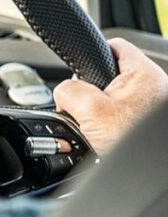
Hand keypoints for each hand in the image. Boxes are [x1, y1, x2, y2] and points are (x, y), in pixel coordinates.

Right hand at [54, 38, 167, 154]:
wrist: (149, 170)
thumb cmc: (134, 144)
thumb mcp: (89, 111)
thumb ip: (69, 91)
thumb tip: (63, 92)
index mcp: (143, 73)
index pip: (114, 46)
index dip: (92, 54)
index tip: (80, 67)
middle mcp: (154, 86)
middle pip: (111, 75)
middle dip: (93, 91)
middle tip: (88, 109)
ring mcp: (153, 106)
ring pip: (115, 99)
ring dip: (101, 112)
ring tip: (99, 128)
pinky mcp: (149, 124)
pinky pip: (123, 116)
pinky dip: (111, 125)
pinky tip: (107, 137)